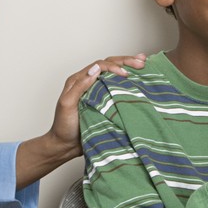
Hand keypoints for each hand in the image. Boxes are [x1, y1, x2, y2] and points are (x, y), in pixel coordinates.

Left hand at [15, 54, 146, 186]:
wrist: (66, 146)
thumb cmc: (64, 126)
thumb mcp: (68, 104)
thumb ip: (80, 86)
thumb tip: (96, 68)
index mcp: (79, 80)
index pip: (100, 66)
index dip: (114, 67)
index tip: (126, 74)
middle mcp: (89, 82)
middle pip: (109, 65)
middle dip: (126, 61)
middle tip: (141, 61)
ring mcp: (98, 91)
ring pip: (114, 74)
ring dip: (128, 67)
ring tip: (143, 62)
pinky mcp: (105, 101)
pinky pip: (117, 87)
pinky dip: (129, 80)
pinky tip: (139, 78)